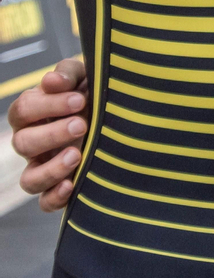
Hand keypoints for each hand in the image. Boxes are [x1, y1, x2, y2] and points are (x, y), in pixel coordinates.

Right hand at [9, 58, 87, 212]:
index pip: (24, 110)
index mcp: (33, 113)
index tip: (80, 99)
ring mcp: (44, 167)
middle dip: (52, 134)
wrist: (126, 113)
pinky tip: (72, 186)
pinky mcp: (59, 187)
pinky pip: (45, 202)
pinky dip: (54, 197)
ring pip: (29, 179)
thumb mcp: (86, 75)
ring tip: (77, 155)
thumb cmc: (97, 90)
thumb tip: (51, 80)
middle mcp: (33, 142)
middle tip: (82, 124)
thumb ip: (67, 75)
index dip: (48, 106)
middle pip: (23, 144)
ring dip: (51, 169)